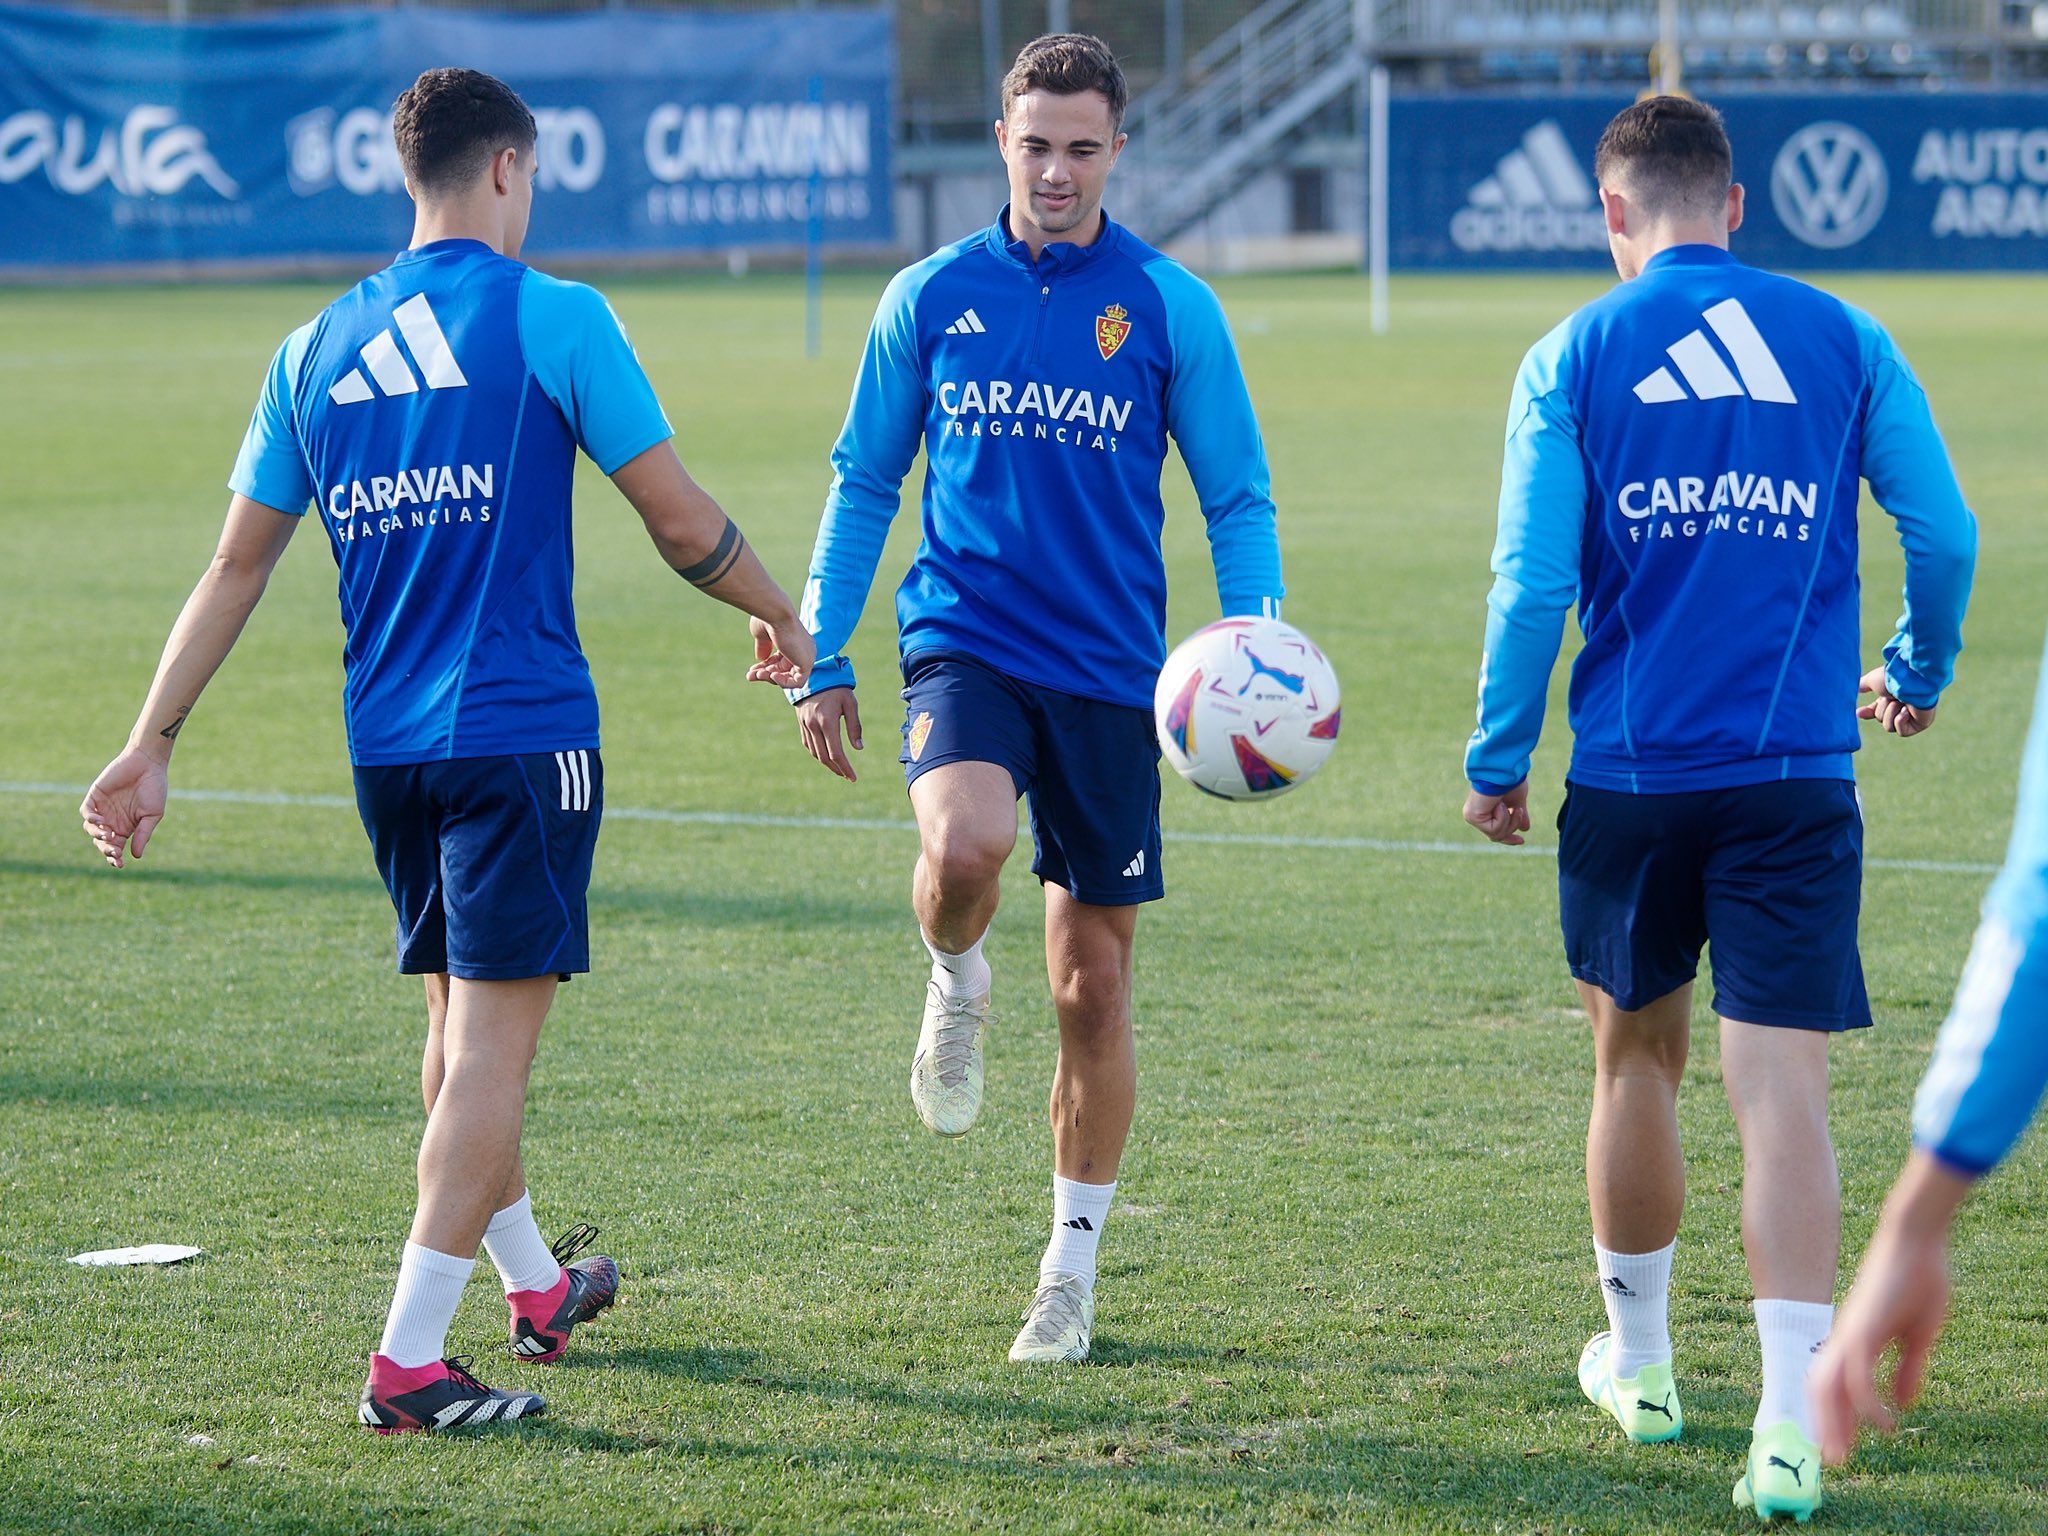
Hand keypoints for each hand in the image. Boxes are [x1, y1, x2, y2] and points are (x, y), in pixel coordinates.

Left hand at [80, 748, 168, 868]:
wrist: (148, 764)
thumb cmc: (155, 789)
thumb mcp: (152, 815)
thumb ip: (143, 834)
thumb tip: (135, 856)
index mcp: (127, 828)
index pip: (116, 847)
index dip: (115, 857)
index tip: (120, 863)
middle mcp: (112, 820)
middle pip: (102, 841)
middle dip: (106, 849)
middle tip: (113, 851)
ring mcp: (102, 808)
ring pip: (91, 829)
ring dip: (97, 835)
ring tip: (108, 834)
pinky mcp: (95, 796)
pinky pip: (86, 812)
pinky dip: (90, 819)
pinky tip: (101, 821)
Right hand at [746, 613, 813, 689]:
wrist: (774, 612)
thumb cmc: (767, 619)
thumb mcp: (763, 635)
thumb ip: (764, 647)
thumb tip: (761, 660)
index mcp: (795, 641)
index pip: (781, 661)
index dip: (766, 668)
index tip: (752, 670)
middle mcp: (803, 650)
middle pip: (784, 670)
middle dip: (765, 675)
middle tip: (750, 675)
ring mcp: (807, 656)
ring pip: (789, 677)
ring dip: (770, 679)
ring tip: (756, 675)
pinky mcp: (807, 663)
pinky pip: (798, 683)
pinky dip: (783, 683)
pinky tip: (771, 675)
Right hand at [796, 688, 862, 781]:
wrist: (814, 673)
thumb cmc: (837, 687)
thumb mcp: (850, 703)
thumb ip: (855, 726)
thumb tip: (859, 748)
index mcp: (827, 721)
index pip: (836, 752)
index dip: (845, 767)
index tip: (853, 777)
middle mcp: (814, 725)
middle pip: (824, 757)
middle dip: (837, 769)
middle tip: (848, 776)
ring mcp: (805, 724)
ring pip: (815, 752)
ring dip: (827, 764)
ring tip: (839, 769)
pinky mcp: (801, 723)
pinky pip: (808, 744)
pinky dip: (817, 754)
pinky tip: (826, 757)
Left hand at [1463, 780, 1530, 844]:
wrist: (1504, 771)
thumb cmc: (1510, 781)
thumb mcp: (1517, 802)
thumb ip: (1518, 816)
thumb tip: (1524, 829)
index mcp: (1485, 810)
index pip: (1495, 831)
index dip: (1508, 838)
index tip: (1522, 841)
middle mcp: (1476, 815)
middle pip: (1497, 836)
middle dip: (1511, 831)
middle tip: (1520, 828)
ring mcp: (1473, 817)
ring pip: (1497, 835)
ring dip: (1511, 822)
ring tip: (1516, 808)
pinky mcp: (1472, 817)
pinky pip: (1493, 830)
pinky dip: (1502, 818)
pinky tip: (1500, 805)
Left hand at [1810, 1153, 1966, 1464]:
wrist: (1914, 1239)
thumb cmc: (1918, 1280)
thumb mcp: (1918, 1334)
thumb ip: (1907, 1369)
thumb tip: (1902, 1403)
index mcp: (1855, 1339)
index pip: (1835, 1383)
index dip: (1835, 1414)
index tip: (1840, 1443)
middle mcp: (1845, 1337)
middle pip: (1821, 1389)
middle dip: (1825, 1425)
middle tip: (1834, 1460)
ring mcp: (1851, 1331)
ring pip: (1828, 1385)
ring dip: (1832, 1421)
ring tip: (1841, 1453)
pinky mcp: (1864, 1326)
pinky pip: (1856, 1373)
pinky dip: (1864, 1401)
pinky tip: (1883, 1422)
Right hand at [1858, 667, 1936, 737]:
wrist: (1910, 679)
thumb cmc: (1893, 678)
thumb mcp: (1872, 680)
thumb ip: (1863, 685)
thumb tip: (1856, 688)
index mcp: (1892, 697)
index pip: (1877, 710)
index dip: (1868, 712)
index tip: (1859, 712)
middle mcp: (1902, 705)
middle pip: (1881, 720)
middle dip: (1883, 709)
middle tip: (1891, 698)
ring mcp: (1913, 716)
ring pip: (1889, 727)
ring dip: (1891, 713)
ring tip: (1901, 703)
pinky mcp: (1921, 724)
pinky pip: (1902, 732)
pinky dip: (1900, 721)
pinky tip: (1906, 710)